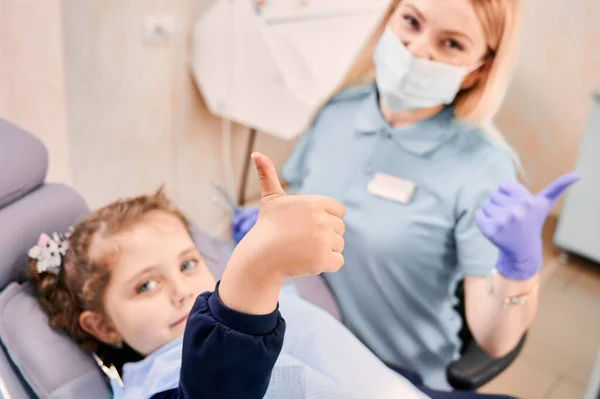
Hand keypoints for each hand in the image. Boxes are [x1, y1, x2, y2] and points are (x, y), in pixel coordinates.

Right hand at [236, 152, 345, 277]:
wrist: (260, 257)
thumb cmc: (267, 227)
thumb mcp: (270, 199)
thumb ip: (268, 175)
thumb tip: (256, 153)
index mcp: (316, 202)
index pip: (339, 212)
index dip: (325, 219)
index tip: (307, 225)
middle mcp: (322, 219)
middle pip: (339, 229)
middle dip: (324, 236)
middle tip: (301, 239)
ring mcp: (324, 240)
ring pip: (339, 246)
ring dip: (324, 250)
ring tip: (302, 250)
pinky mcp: (324, 259)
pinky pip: (338, 262)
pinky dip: (326, 264)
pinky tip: (307, 261)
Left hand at [476, 173, 579, 279]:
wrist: (523, 249)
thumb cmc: (532, 221)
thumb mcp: (544, 204)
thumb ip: (558, 187)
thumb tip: (577, 175)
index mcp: (527, 200)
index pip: (502, 184)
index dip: (508, 194)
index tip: (516, 205)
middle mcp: (516, 210)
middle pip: (493, 194)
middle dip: (500, 203)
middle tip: (511, 217)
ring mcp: (502, 221)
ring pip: (486, 204)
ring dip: (492, 212)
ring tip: (505, 223)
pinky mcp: (490, 230)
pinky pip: (478, 214)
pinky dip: (483, 220)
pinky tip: (496, 228)